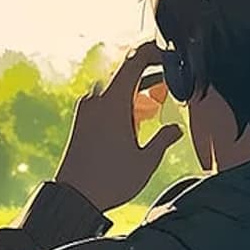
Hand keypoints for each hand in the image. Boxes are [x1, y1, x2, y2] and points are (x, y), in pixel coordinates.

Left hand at [55, 39, 182, 213]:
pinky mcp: (81, 120)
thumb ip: (163, 139)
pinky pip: (104, 100)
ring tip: (149, 114)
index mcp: (113, 102)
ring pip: (115, 88)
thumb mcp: (146, 161)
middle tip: (163, 97)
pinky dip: (120, 104)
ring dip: (134, 94)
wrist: (73, 198)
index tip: (168, 54)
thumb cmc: (110, 180)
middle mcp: (97, 99)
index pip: (134, 61)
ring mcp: (86, 109)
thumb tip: (176, 129)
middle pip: (126, 74)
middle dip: (148, 80)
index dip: (153, 51)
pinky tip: (131, 125)